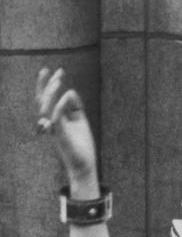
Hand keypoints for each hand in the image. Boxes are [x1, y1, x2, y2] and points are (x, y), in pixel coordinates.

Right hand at [35, 67, 98, 188]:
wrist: (84, 165)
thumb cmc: (81, 144)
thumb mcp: (80, 121)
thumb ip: (75, 107)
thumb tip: (71, 91)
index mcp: (55, 118)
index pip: (47, 99)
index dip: (48, 84)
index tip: (57, 70)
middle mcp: (51, 123)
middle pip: (42, 101)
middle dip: (47, 85)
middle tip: (57, 72)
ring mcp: (54, 129)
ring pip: (45, 108)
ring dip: (51, 93)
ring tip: (59, 81)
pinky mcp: (61, 136)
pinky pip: (56, 119)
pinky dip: (60, 106)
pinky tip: (67, 95)